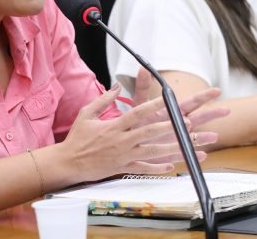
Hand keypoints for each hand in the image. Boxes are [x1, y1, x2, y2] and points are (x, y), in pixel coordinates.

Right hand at [59, 87, 222, 182]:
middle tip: (187, 122)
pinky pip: (143, 169)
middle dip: (170, 127)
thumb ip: (103, 99)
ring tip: (188, 146)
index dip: (153, 105)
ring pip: (152, 152)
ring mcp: (124, 156)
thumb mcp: (86, 113)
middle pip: (150, 132)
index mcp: (114, 126)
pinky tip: (170, 166)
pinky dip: (157, 168)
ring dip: (171, 148)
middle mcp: (122, 141)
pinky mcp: (123, 168)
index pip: (137, 113)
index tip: (167, 99)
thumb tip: (115, 86)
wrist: (69, 162)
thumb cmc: (78, 138)